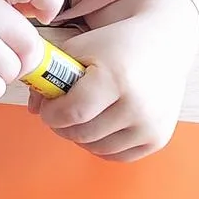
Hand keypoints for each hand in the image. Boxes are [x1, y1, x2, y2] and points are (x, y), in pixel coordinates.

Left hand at [34, 0, 198, 161]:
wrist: (163, 43)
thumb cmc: (116, 44)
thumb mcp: (80, 48)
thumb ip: (50, 75)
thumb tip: (34, 108)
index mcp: (116, 79)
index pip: (72, 113)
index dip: (51, 114)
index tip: (48, 107)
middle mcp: (137, 106)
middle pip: (82, 134)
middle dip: (62, 125)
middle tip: (62, 111)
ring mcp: (150, 126)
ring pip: (96, 148)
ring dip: (81, 136)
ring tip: (82, 114)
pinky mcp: (157, 139)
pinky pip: (117, 156)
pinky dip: (102, 144)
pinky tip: (101, 123)